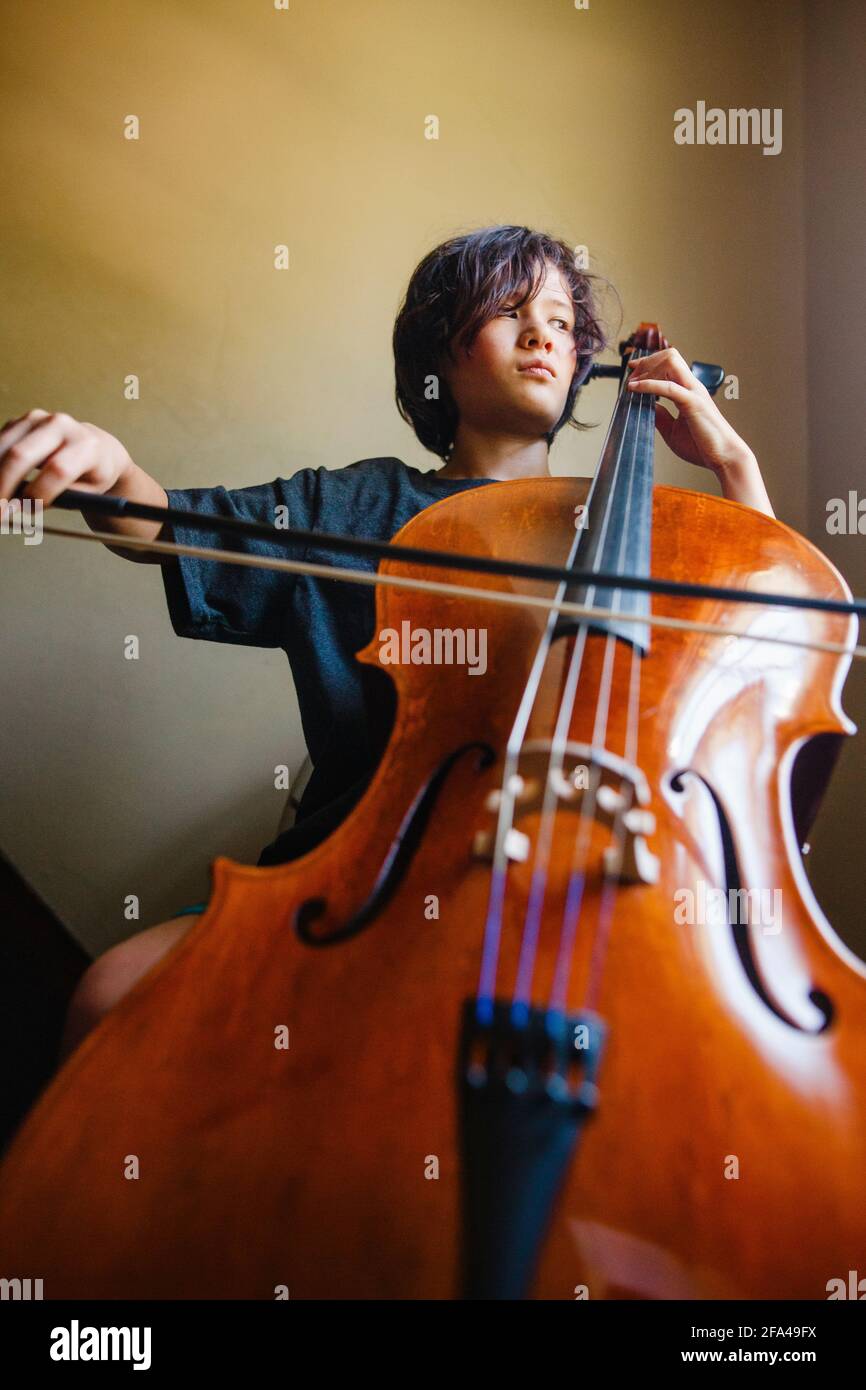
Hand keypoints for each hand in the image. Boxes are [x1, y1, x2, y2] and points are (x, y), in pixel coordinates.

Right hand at [0, 409, 133, 512]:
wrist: (96, 447)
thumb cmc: (92, 475)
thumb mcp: (86, 493)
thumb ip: (54, 500)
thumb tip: (14, 506)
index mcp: (86, 445)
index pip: (58, 469)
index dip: (39, 493)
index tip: (28, 510)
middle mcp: (60, 425)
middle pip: (21, 455)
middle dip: (3, 486)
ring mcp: (37, 419)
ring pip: (3, 448)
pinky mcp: (20, 421)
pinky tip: (3, 484)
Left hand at [626, 343, 753, 475]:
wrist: (724, 457)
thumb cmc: (702, 446)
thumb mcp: (672, 430)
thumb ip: (661, 417)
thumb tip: (647, 407)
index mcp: (689, 391)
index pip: (670, 363)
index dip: (650, 362)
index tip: (633, 370)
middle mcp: (692, 386)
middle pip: (669, 356)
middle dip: (647, 362)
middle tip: (630, 377)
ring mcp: (694, 393)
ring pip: (670, 363)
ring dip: (648, 370)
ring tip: (632, 383)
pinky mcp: (693, 403)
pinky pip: (669, 387)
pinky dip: (649, 385)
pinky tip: (634, 389)